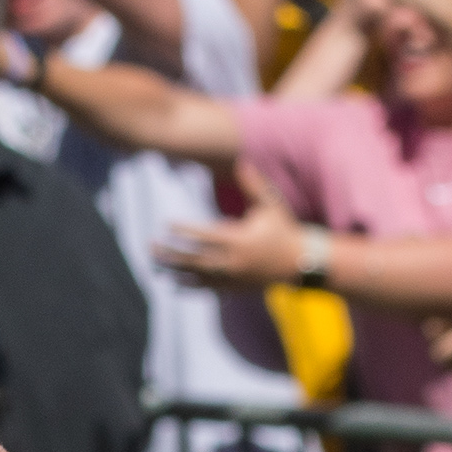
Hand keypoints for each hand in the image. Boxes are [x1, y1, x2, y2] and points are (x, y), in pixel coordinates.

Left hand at [155, 168, 306, 287]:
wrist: (300, 262)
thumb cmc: (284, 229)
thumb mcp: (271, 205)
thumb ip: (253, 185)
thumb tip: (241, 162)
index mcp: (239, 240)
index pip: (205, 236)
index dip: (184, 231)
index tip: (167, 225)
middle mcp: (233, 262)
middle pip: (195, 259)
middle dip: (172, 253)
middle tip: (150, 246)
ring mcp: (234, 278)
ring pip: (199, 276)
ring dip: (176, 271)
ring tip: (157, 266)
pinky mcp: (236, 288)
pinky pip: (209, 290)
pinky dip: (191, 287)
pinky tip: (174, 284)